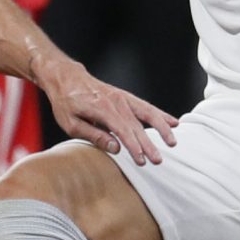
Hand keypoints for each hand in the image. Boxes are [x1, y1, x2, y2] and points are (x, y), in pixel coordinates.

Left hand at [38, 58, 179, 165]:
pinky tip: (174, 123)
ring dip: (161, 128)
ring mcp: (123, 98)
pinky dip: (160, 115)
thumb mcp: (71, 123)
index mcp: (101, 108)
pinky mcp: (126, 97)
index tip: (141, 160)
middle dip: (148, 144)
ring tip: (172, 143)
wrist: (67, 78)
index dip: (132, 146)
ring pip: (147, 113)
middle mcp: (115, 101)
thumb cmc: (66, 103)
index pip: (121, 130)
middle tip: (158, 161)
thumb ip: (93, 136)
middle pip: (136, 126)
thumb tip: (115, 148)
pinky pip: (146, 107)